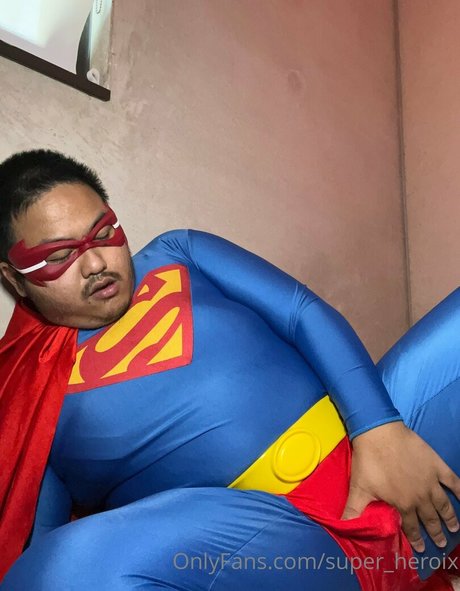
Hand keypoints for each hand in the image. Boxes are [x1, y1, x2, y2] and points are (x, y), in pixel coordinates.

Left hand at [341, 421, 459, 551]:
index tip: (420, 549)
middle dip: (435, 533)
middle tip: (441, 543)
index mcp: (403, 504)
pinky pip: (453, 481)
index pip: (411, 527)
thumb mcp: (358, 489)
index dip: (415, 539)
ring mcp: (430, 481)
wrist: (380, 433)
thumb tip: (342, 527)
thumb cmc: (368, 461)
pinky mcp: (436, 465)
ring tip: (454, 528)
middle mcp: (420, 496)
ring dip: (450, 517)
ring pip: (443, 504)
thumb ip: (353, 511)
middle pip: (430, 518)